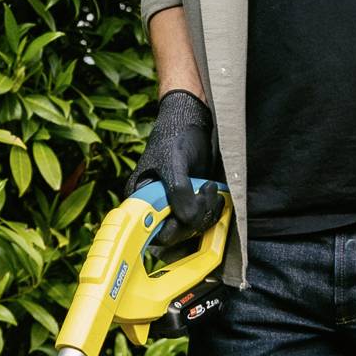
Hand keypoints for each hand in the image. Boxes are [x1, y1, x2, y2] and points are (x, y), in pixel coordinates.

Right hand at [130, 89, 220, 241]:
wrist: (192, 121)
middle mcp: (154, 207)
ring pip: (189, 229)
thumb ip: (179, 191)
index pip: (150, 230)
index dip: (169, 229)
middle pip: (172, 234)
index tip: (184, 217)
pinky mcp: (190, 204)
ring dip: (205, 213)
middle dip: (192, 219)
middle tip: (204, 195)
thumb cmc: (175, 136)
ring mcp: (173, 207)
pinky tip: (215, 195)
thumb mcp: (174, 162)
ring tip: (212, 190)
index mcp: (140, 198)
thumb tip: (187, 219)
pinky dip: (211, 211)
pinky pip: (200, 220)